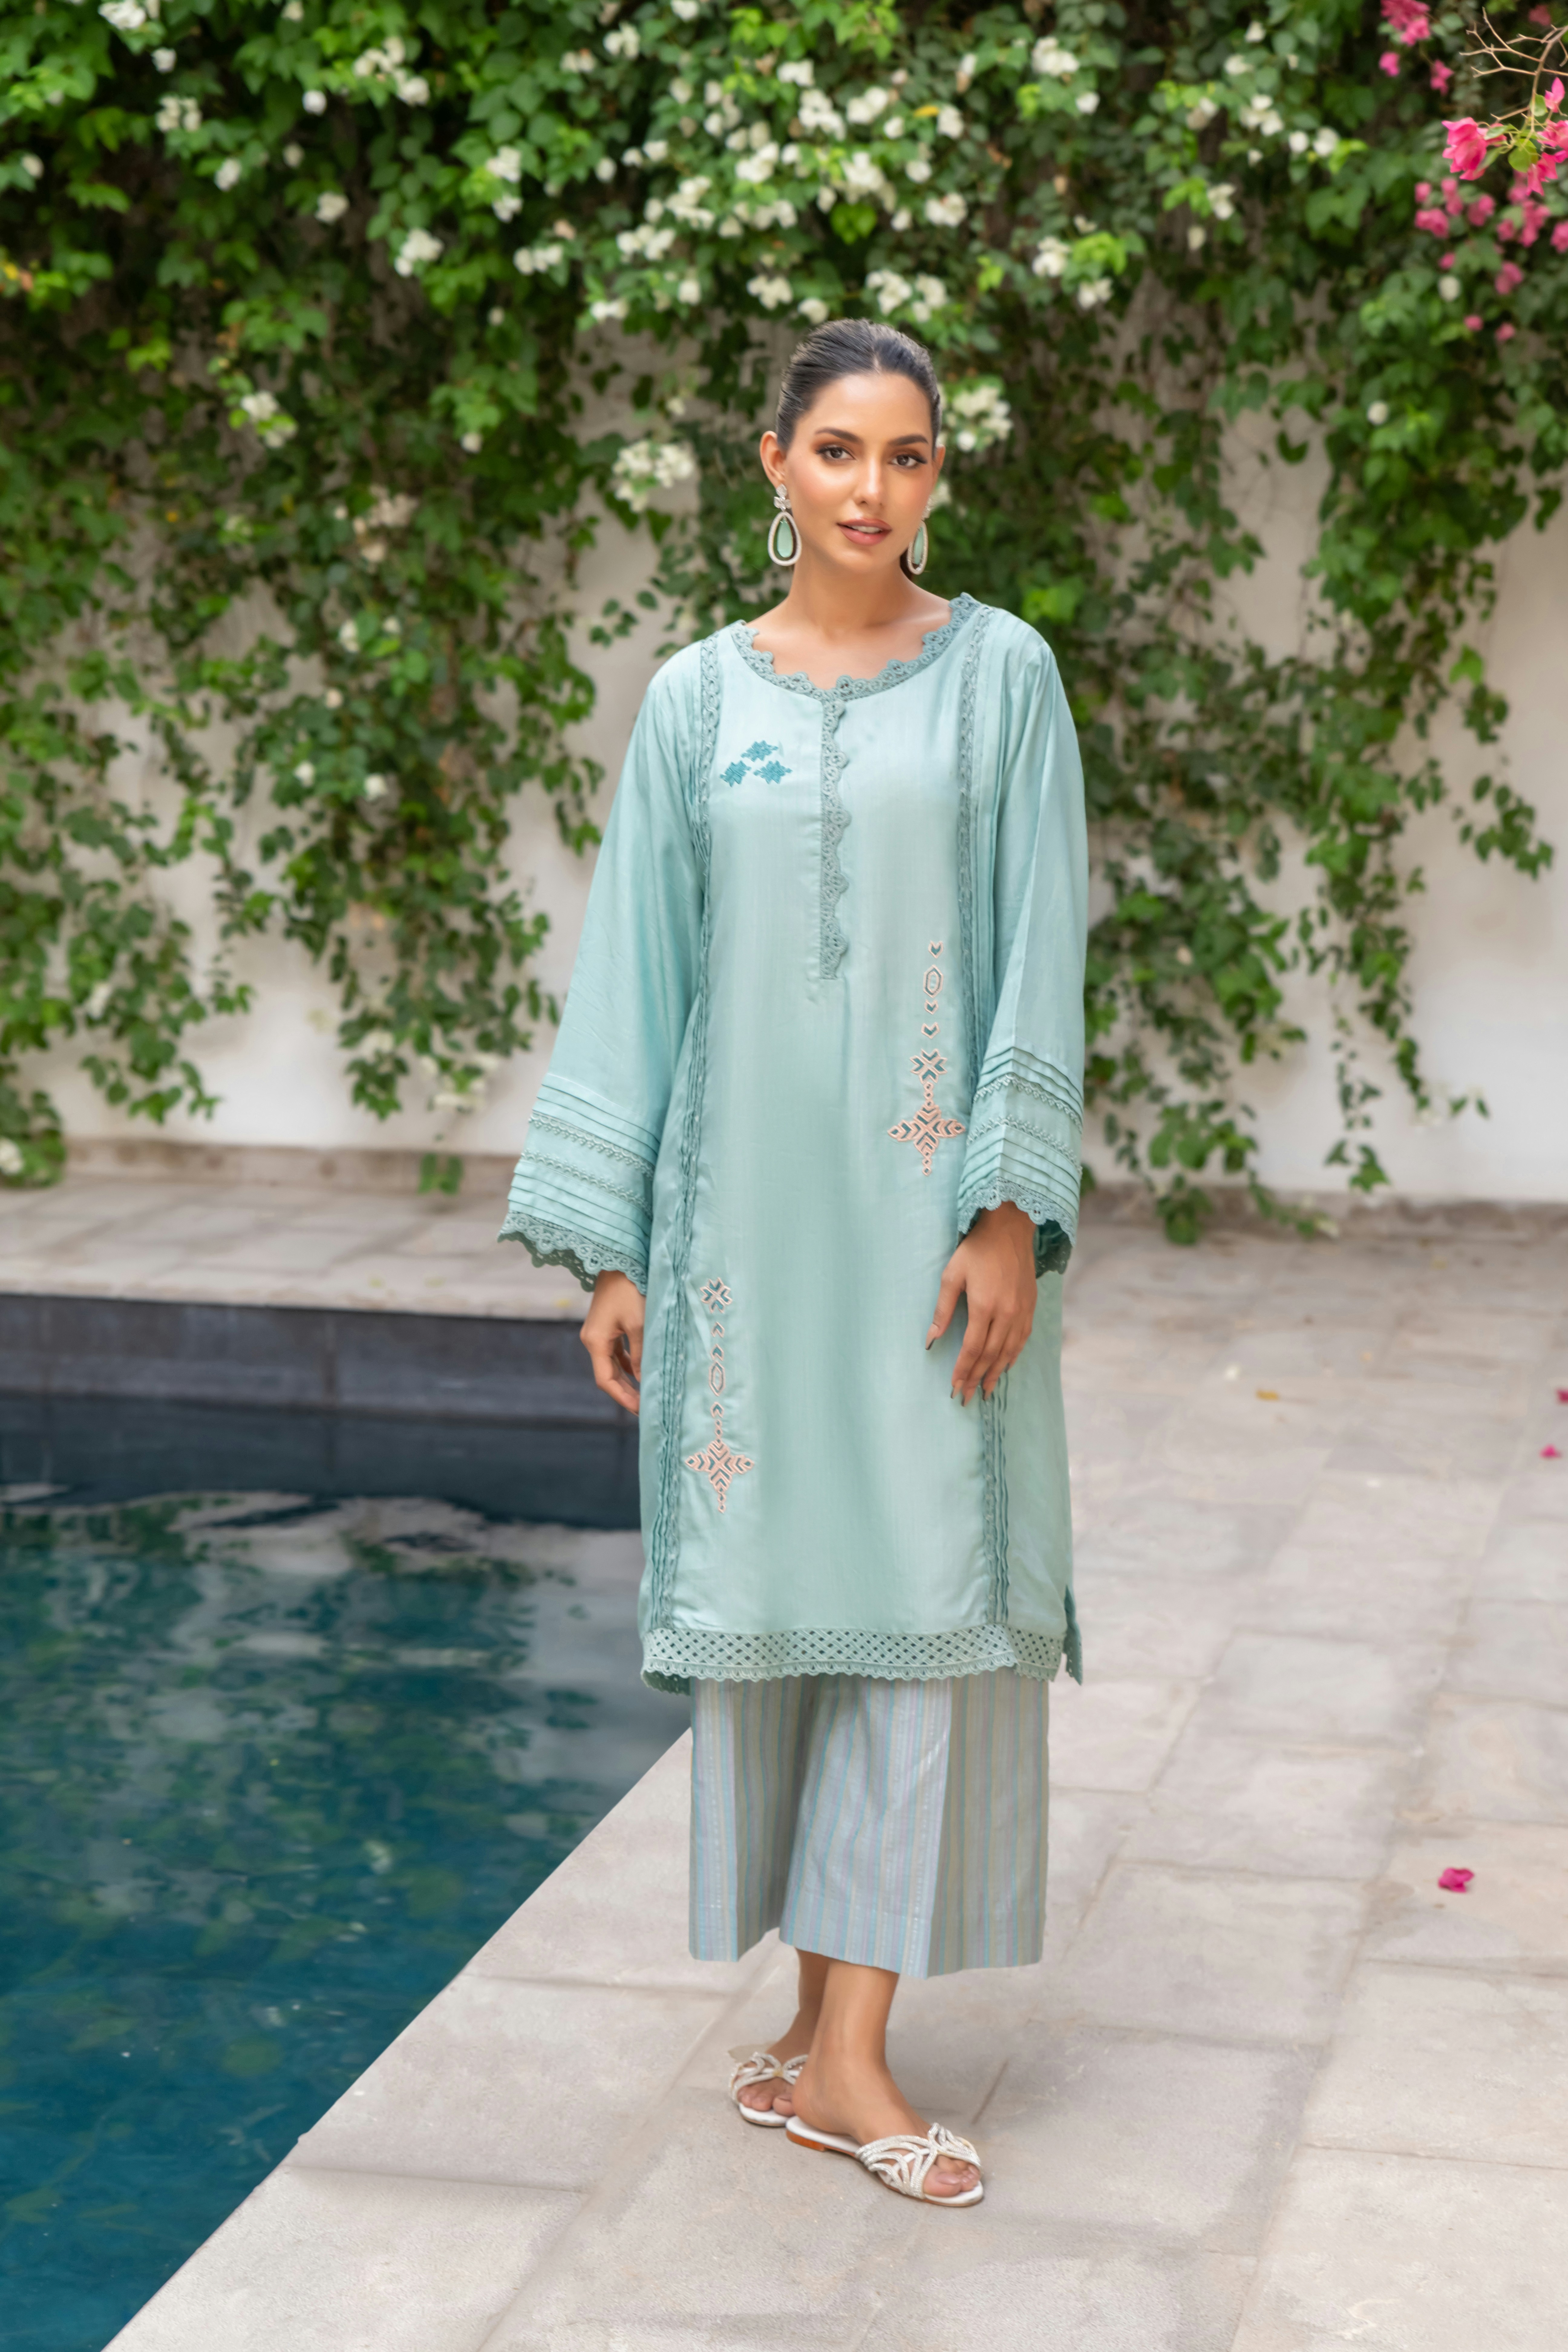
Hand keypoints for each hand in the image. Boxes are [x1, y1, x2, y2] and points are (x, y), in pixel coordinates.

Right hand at [581, 1269, 644, 1414]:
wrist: (620, 1261)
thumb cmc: (630, 1290)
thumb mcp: (639, 1324)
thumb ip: (641, 1354)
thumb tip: (645, 1380)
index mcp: (595, 1341)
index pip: (605, 1380)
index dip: (622, 1397)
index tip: (640, 1410)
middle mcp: (592, 1339)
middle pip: (607, 1374)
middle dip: (625, 1392)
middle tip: (645, 1408)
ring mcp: (598, 1332)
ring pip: (612, 1364)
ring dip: (627, 1379)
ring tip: (645, 1394)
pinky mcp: (606, 1325)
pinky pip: (616, 1351)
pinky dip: (627, 1363)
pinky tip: (640, 1372)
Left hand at [927, 1203, 1036, 1405]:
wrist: (1010, 1229)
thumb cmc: (976, 1250)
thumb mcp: (952, 1275)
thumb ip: (942, 1310)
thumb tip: (930, 1341)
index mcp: (985, 1305)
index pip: (972, 1348)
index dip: (963, 1370)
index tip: (954, 1387)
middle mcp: (1007, 1312)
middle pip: (991, 1355)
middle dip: (977, 1378)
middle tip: (967, 1398)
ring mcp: (1022, 1311)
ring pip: (1009, 1351)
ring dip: (996, 1373)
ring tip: (985, 1390)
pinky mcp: (1031, 1306)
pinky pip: (1022, 1339)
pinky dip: (1012, 1356)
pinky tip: (1005, 1366)